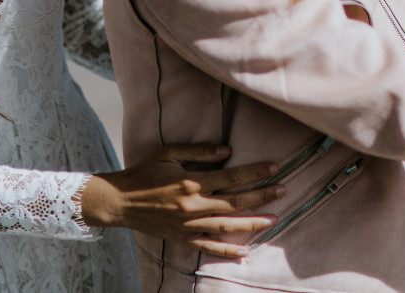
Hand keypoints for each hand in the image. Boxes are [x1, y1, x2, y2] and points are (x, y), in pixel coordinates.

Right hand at [81, 144, 284, 257]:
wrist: (120, 200)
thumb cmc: (145, 172)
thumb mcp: (169, 152)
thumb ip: (199, 151)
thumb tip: (228, 151)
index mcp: (191, 182)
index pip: (232, 177)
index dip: (255, 172)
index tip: (275, 166)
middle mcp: (193, 206)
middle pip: (236, 202)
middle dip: (262, 196)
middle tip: (283, 190)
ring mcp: (188, 225)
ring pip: (227, 226)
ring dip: (253, 222)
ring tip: (274, 219)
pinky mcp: (182, 238)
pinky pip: (208, 247)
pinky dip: (227, 251)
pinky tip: (245, 252)